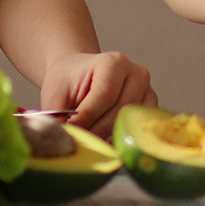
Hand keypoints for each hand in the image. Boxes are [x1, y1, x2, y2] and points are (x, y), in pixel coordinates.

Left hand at [39, 51, 154, 137]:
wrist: (80, 75)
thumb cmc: (68, 82)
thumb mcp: (55, 93)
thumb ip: (57, 115)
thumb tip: (62, 139)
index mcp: (113, 62)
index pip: (105, 94)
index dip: (87, 117)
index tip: (71, 132)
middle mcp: (136, 74)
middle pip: (120, 111)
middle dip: (96, 131)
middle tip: (78, 143)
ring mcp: (147, 91)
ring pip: (131, 124)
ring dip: (108, 138)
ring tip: (88, 142)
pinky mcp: (149, 108)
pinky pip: (138, 130)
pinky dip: (120, 140)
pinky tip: (103, 142)